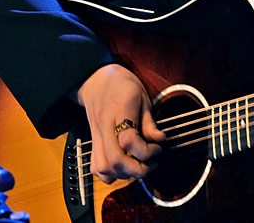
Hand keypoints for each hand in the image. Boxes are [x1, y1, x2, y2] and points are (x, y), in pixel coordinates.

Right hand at [75, 63, 165, 183]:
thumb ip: (150, 121)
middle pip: (115, 159)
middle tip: (151, 164)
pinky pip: (95, 167)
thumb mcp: (142, 97)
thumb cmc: (122, 86)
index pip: (129, 140)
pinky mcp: (93, 142)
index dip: (147, 150)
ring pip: (104, 167)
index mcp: (120, 111)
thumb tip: (160, 140)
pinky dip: (109, 174)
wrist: (95, 80)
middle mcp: (105, 126)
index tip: (158, 147)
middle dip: (137, 170)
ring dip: (124, 174)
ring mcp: (96, 136)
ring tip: (138, 166)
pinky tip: (122, 168)